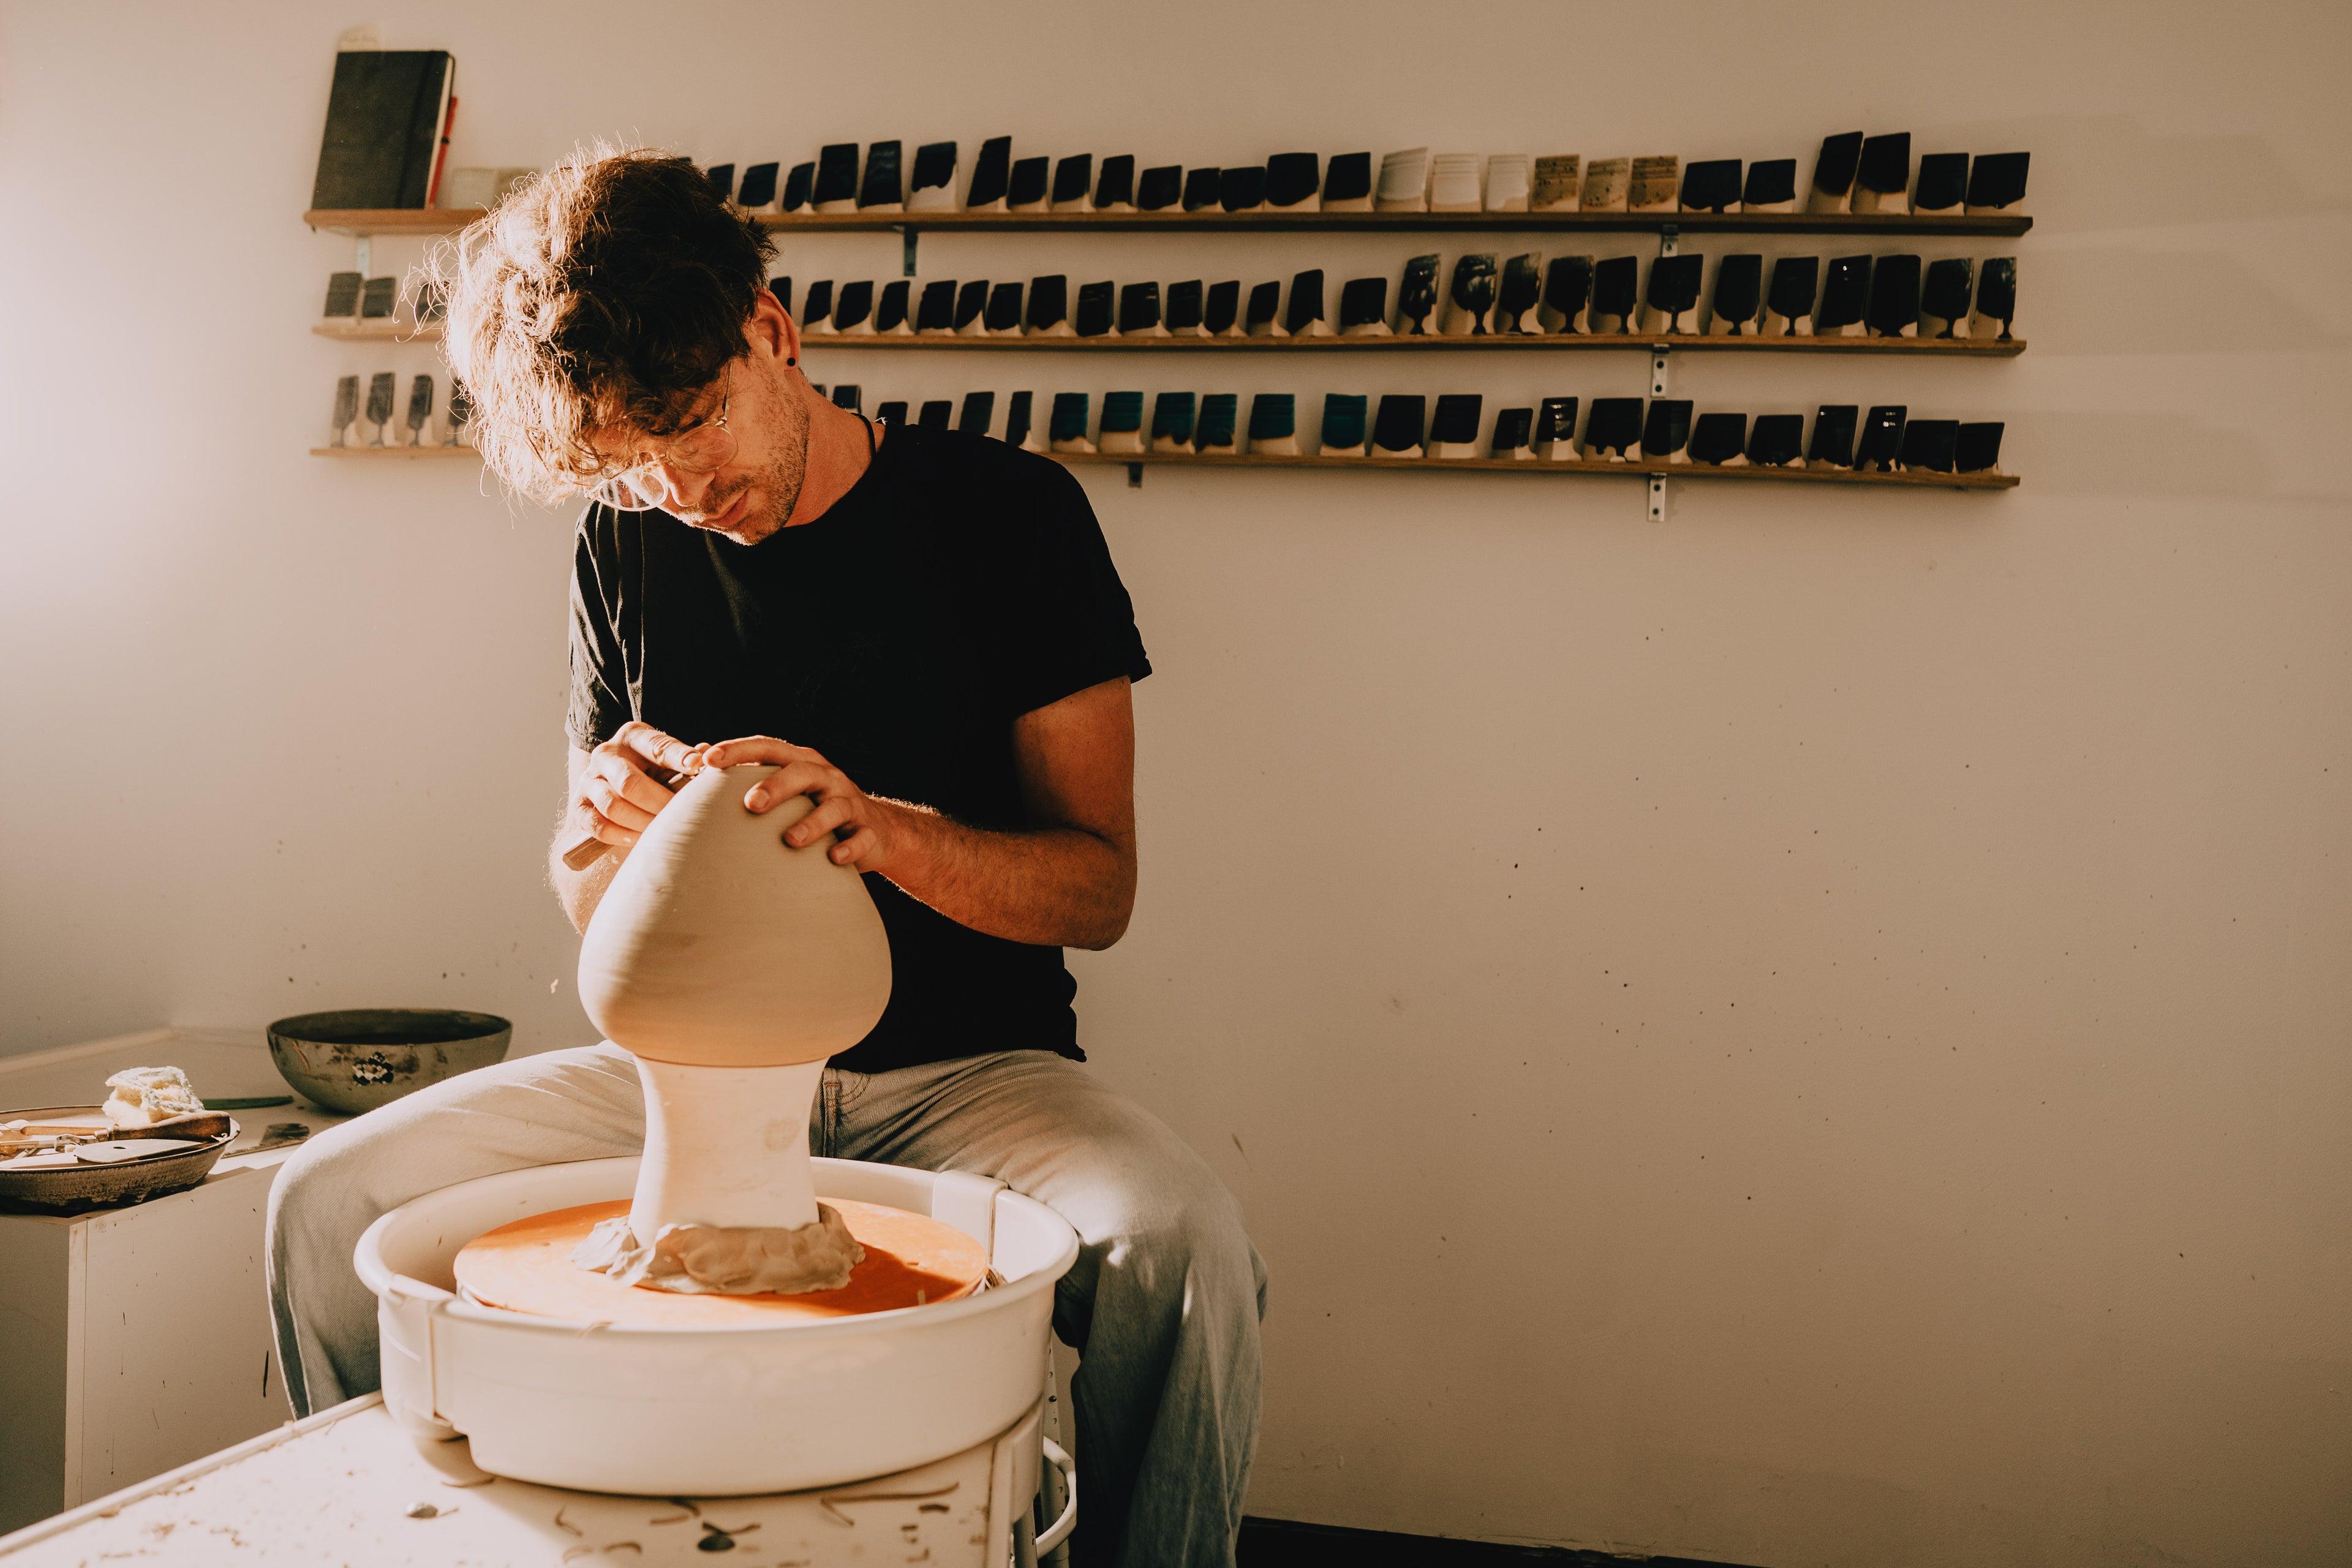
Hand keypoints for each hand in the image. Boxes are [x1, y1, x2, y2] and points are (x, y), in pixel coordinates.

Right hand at [573, 721, 705, 851]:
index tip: (698, 766)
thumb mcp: (668, 757)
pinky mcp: (580, 805)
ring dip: (642, 822)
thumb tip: (708, 758)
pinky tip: (642, 839)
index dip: (678, 756)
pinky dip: (621, 835)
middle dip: (659, 802)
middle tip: (682, 815)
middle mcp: (606, 754)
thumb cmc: (652, 768)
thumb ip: (686, 758)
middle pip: (629, 782)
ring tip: (665, 831)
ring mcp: (589, 780)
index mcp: (632, 736)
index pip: (656, 745)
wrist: (615, 781)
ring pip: (613, 806)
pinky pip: (598, 825)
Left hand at [697, 735, 903, 871]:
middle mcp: (826, 777)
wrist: (876, 830)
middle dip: (776, 785)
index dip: (739, 750)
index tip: (709, 760)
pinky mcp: (868, 831)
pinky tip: (833, 858)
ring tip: (790, 840)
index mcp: (801, 762)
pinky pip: (860, 838)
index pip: (768, 747)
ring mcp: (849, 803)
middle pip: (801, 772)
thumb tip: (698, 753)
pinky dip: (848, 848)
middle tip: (750, 803)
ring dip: (812, 822)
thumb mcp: (786, 786)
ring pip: (833, 807)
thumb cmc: (814, 808)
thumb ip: (747, 772)